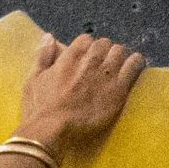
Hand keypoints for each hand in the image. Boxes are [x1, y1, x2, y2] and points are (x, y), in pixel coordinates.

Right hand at [17, 31, 145, 152]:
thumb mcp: (33, 80)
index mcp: (69, 57)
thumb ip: (43, 56)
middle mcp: (89, 61)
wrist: (52, 130)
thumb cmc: (39, 109)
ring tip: (120, 65)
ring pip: (120, 51)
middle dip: (104, 51)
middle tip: (104, 63)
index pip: (85, 40)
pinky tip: (136, 66)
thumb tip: (49, 37)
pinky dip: (136, 63)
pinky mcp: (119, 89)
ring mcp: (106, 75)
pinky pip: (134, 66)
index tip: (87, 57)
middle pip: (104, 44)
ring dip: (119, 56)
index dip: (87, 48)